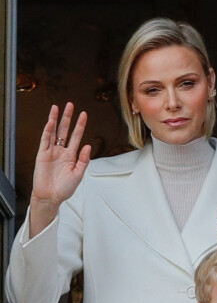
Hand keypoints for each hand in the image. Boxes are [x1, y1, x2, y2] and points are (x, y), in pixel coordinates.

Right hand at [29, 103, 90, 236]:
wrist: (51, 196)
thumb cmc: (65, 188)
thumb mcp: (79, 174)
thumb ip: (84, 160)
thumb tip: (88, 146)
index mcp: (71, 156)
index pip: (76, 136)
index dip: (80, 125)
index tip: (84, 114)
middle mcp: (61, 151)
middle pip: (65, 130)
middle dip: (68, 118)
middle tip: (70, 105)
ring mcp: (51, 152)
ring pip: (53, 132)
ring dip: (56, 120)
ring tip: (57, 108)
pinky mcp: (42, 154)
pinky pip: (45, 140)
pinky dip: (47, 130)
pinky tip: (50, 121)